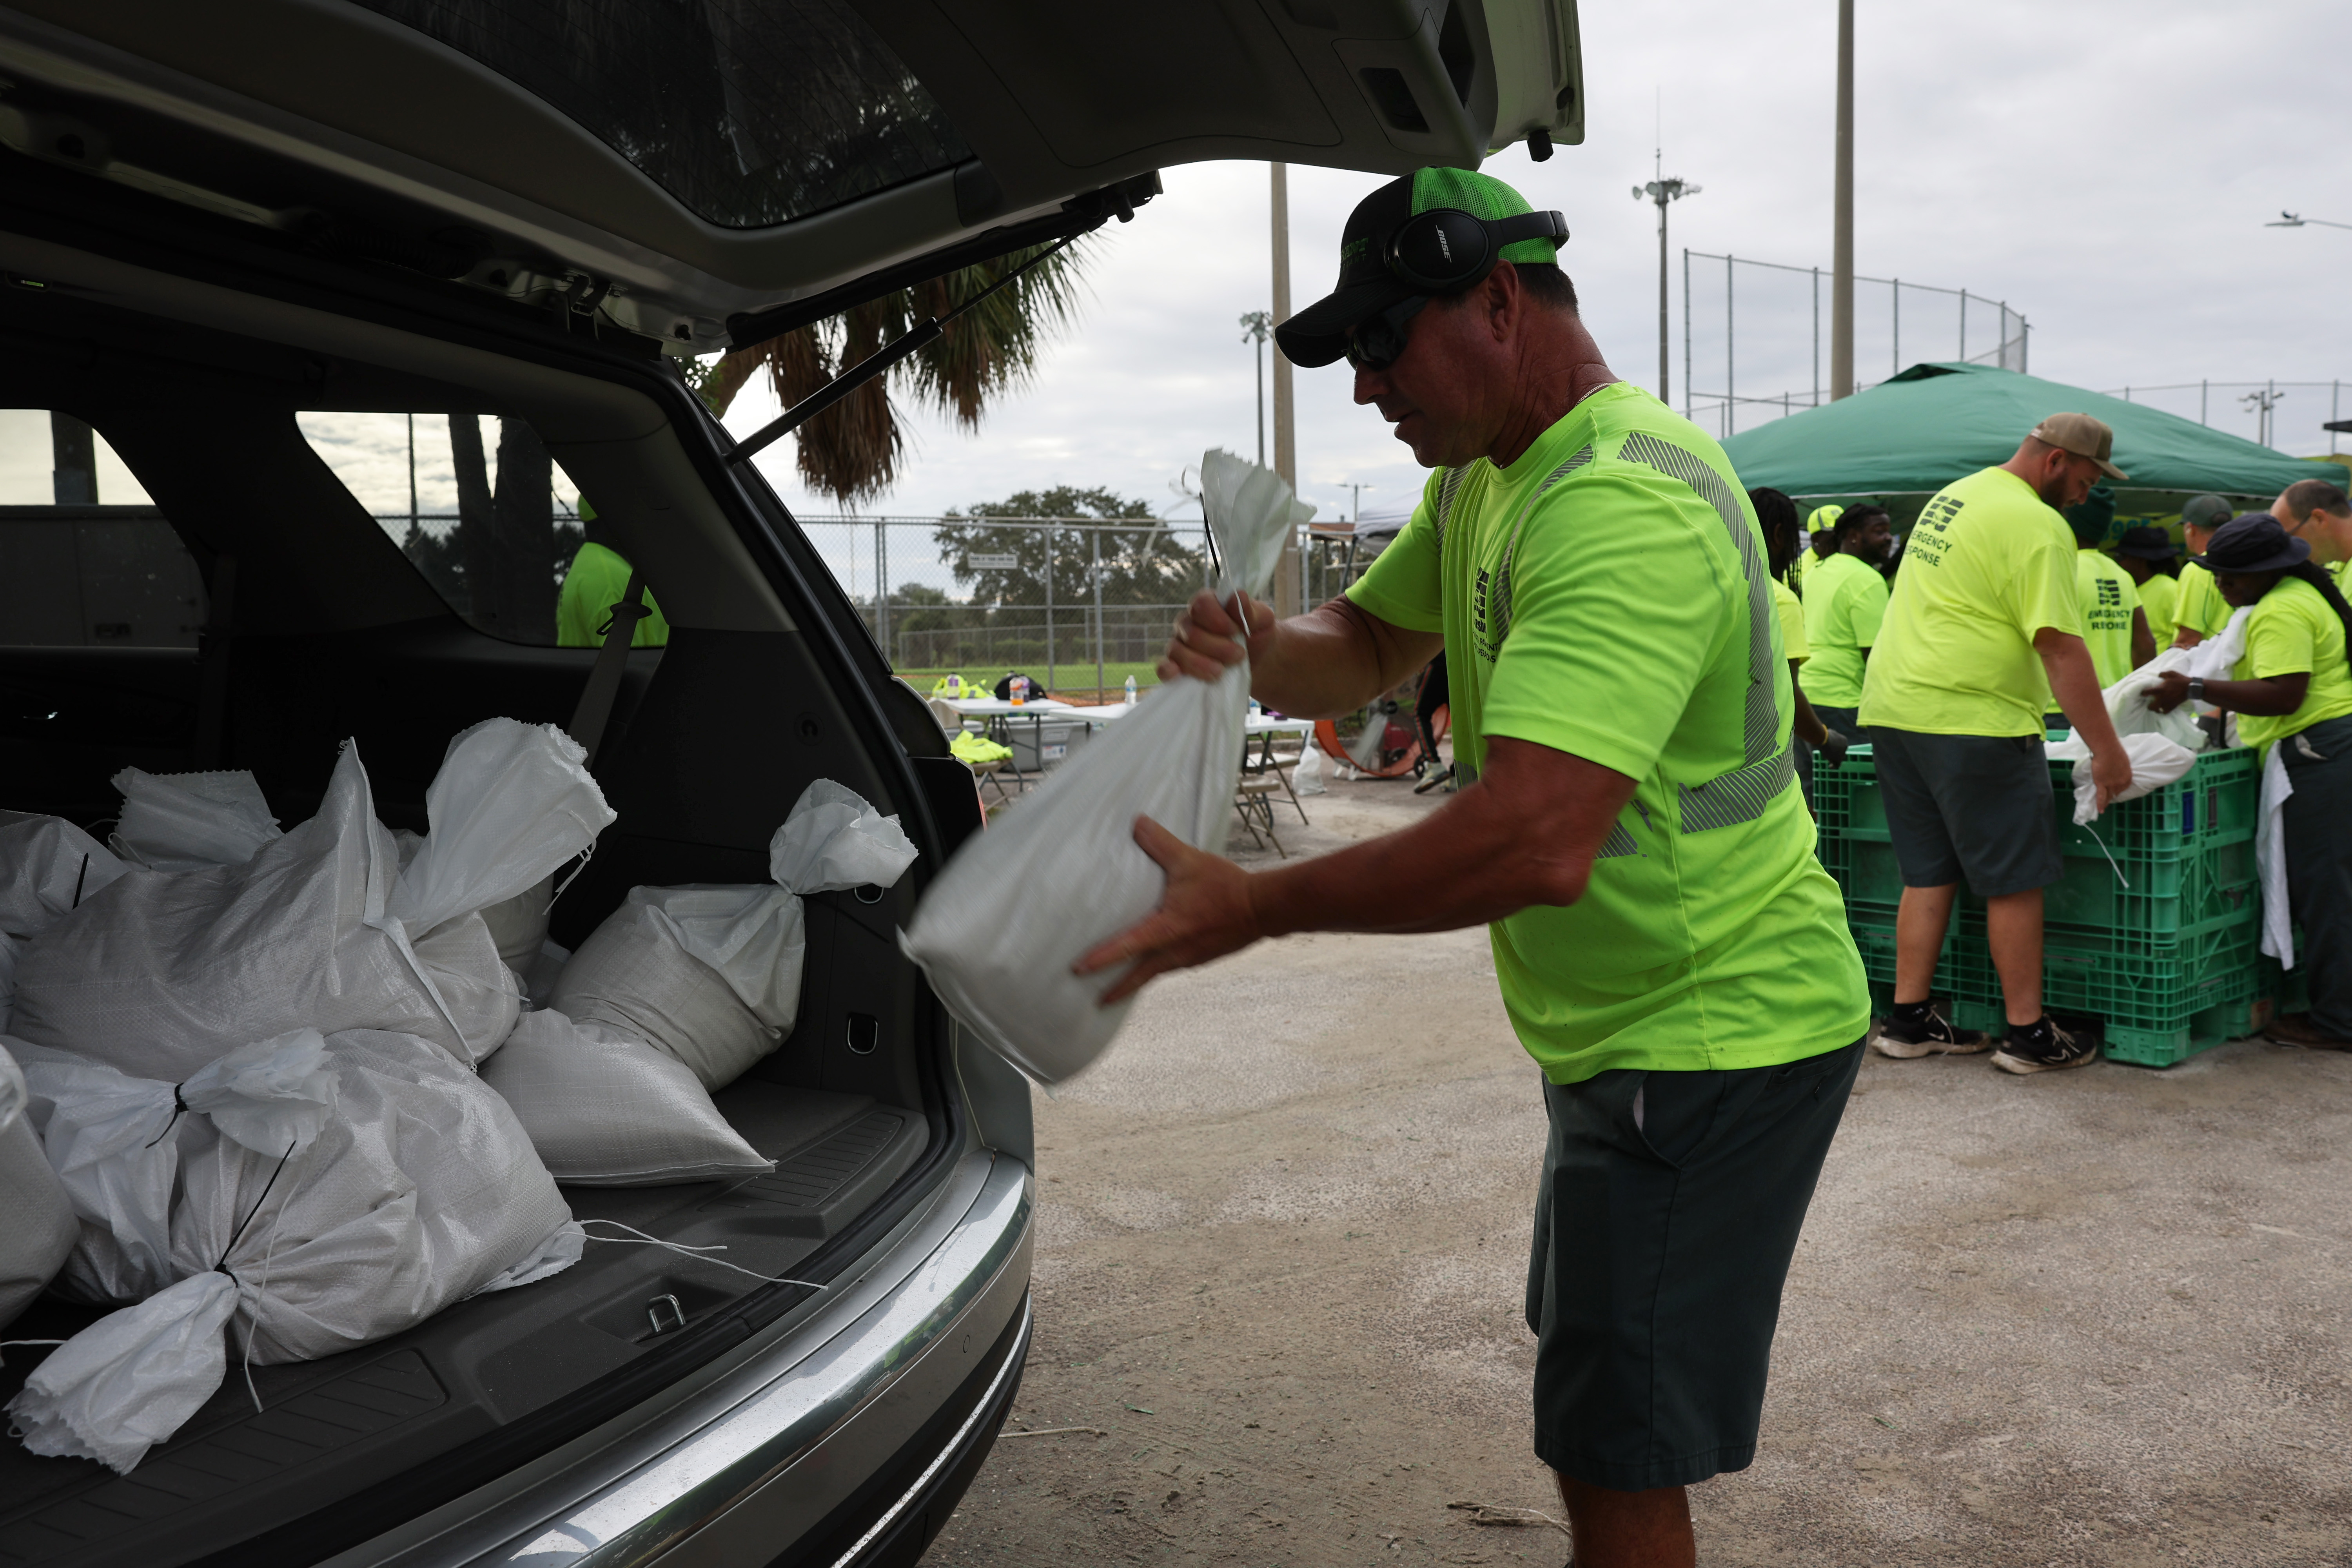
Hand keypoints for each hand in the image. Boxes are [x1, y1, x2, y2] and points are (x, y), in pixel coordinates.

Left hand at [1073, 816, 1263, 1003]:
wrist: (1264, 907)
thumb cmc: (1226, 886)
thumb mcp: (1190, 860)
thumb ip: (1160, 843)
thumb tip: (1136, 823)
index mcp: (1167, 930)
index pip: (1126, 947)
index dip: (1101, 959)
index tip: (1078, 970)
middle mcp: (1177, 951)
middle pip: (1140, 976)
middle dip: (1117, 989)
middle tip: (1097, 1000)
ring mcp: (1192, 958)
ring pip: (1157, 973)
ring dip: (1138, 980)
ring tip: (1121, 985)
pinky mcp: (1204, 957)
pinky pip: (1174, 967)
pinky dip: (1159, 968)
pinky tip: (1158, 961)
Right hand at [1160, 589, 1274, 683]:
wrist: (1259, 660)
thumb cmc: (1257, 634)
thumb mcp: (1263, 620)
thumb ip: (1250, 610)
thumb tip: (1236, 597)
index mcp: (1207, 604)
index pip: (1201, 605)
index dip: (1217, 620)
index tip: (1237, 632)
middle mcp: (1189, 621)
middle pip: (1191, 632)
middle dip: (1217, 647)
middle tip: (1239, 656)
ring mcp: (1180, 644)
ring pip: (1177, 650)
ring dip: (1200, 664)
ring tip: (1221, 673)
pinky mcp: (1178, 666)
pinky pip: (1163, 667)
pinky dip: (1167, 671)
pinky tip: (1177, 675)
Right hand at [1819, 730, 1850, 765]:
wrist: (1823, 739)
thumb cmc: (1825, 735)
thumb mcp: (1830, 732)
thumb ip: (1832, 735)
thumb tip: (1829, 734)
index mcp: (1844, 740)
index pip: (1841, 746)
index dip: (1836, 748)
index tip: (1830, 749)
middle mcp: (1845, 746)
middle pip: (1841, 752)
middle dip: (1835, 754)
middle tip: (1829, 756)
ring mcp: (1842, 753)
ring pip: (1839, 758)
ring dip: (1834, 760)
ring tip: (1829, 763)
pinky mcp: (1838, 759)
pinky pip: (1837, 764)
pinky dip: (1833, 766)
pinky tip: (1829, 766)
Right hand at [2089, 745, 2133, 814]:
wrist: (2107, 750)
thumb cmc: (2115, 752)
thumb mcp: (2122, 762)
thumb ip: (2120, 769)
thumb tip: (2115, 770)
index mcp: (2128, 777)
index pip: (2124, 787)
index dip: (2118, 789)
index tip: (2115, 790)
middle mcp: (2121, 784)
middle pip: (2116, 792)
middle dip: (2112, 794)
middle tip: (2108, 796)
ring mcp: (2111, 785)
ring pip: (2109, 796)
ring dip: (2106, 802)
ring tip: (2103, 808)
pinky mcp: (2101, 784)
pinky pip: (2101, 796)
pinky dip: (2100, 804)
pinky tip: (2100, 810)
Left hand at [2146, 670, 2190, 714]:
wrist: (2191, 688)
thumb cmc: (2180, 680)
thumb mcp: (2171, 673)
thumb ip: (2163, 674)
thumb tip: (2158, 675)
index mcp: (2160, 689)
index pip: (2147, 692)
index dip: (2143, 693)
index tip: (2143, 693)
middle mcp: (2162, 698)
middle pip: (2151, 706)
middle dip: (2149, 706)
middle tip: (2149, 704)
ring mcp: (2167, 703)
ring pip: (2157, 710)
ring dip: (2156, 709)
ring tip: (2156, 707)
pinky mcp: (2172, 706)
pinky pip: (2165, 712)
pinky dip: (2163, 711)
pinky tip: (2162, 709)